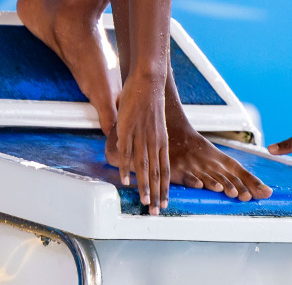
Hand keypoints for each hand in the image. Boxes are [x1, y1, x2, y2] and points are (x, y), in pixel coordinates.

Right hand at [115, 73, 169, 213]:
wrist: (149, 81)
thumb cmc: (151, 101)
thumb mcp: (157, 124)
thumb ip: (153, 139)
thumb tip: (149, 152)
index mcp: (163, 141)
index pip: (165, 170)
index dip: (165, 188)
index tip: (164, 203)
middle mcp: (155, 142)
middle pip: (156, 173)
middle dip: (156, 194)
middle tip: (155, 212)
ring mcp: (142, 136)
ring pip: (144, 166)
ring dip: (143, 186)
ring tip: (143, 202)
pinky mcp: (129, 129)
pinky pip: (128, 152)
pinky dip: (127, 167)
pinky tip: (125, 180)